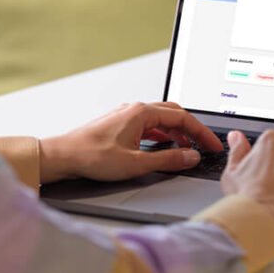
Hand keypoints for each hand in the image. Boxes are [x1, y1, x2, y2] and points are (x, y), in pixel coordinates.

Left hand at [39, 102, 221, 183]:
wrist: (61, 157)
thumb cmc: (91, 157)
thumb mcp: (136, 163)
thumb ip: (168, 159)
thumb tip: (191, 157)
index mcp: (142, 113)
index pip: (183, 118)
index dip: (202, 133)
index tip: (212, 145)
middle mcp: (135, 109)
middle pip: (174, 113)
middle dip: (192, 130)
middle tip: (204, 145)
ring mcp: (126, 115)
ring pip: (161, 118)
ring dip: (177, 132)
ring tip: (186, 148)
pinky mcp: (119, 124)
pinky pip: (149, 124)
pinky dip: (162, 133)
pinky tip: (163, 145)